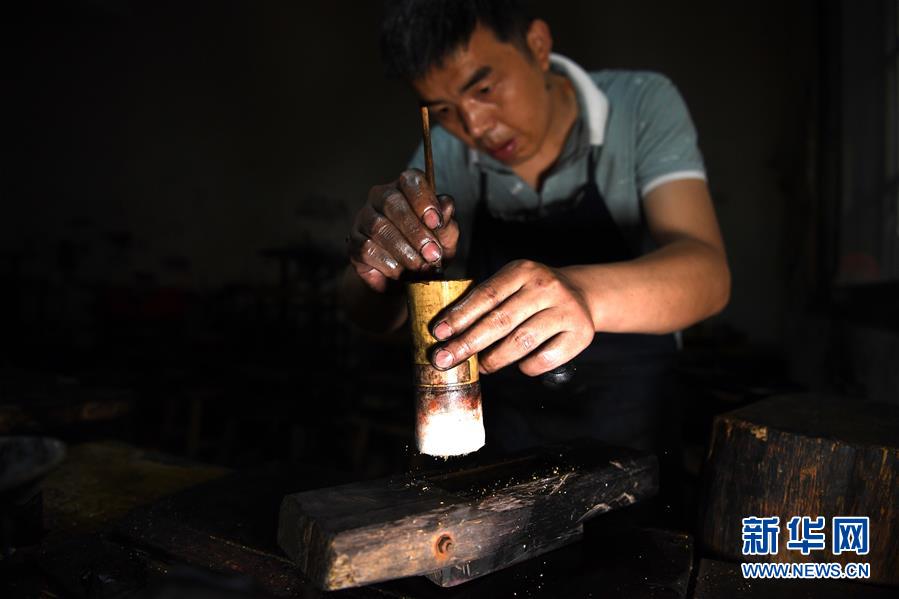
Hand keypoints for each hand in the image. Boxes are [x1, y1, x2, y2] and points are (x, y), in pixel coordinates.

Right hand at [347, 169, 458, 291]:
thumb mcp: (445, 239)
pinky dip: (387, 263)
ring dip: (403, 250)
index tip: (436, 223)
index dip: (424, 199)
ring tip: (420, 266)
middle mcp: (381, 197)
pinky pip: (367, 248)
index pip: (411, 180)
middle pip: (392, 202)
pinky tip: (400, 272)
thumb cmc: (427, 250)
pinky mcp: (354, 241)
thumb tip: (446, 206)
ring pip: (379, 227)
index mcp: (406, 189)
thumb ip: (447, 223)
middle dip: (415, 231)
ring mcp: (364, 218)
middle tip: (432, 254)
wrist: (405, 279)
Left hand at [428, 260, 595, 375]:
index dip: (460, 315)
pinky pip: (544, 358)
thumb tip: (447, 331)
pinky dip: (525, 367)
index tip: (439, 332)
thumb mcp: (512, 283)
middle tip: (445, 359)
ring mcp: (565, 310)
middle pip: (500, 320)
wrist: (582, 295)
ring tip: (482, 365)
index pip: (486, 295)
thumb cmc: (534, 294)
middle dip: (467, 343)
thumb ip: (485, 301)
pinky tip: (518, 365)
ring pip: (521, 341)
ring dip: (494, 358)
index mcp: (523, 270)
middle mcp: (546, 287)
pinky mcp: (580, 334)